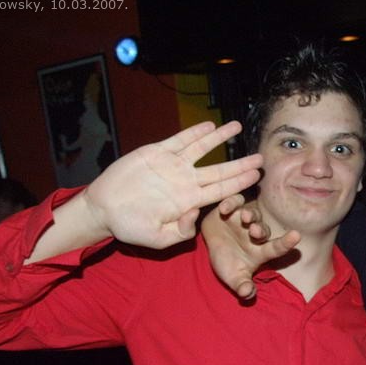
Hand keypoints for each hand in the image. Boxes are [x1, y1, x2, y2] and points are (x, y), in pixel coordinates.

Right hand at [83, 120, 262, 249]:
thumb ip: (180, 231)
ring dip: (221, 138)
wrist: (104, 209)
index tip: (257, 176)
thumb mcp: (158, 239)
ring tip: (237, 127)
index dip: (240, 183)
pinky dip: (194, 133)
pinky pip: (180, 141)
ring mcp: (172, 166)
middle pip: (220, 171)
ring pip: (202, 149)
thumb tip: (196, 214)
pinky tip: (209, 126)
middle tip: (261, 158)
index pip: (221, 191)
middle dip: (241, 164)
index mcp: (189, 201)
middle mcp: (185, 182)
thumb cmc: (131, 227)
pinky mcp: (157, 153)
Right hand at [202, 195, 300, 298]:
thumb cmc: (226, 261)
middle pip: (264, 230)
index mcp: (261, 251)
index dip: (286, 242)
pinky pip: (235, 201)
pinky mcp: (232, 208)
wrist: (209, 244)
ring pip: (253, 214)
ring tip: (245, 218)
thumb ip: (241, 285)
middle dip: (260, 230)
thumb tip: (247, 294)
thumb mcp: (233, 277)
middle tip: (254, 231)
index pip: (277, 248)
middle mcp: (256, 233)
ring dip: (251, 215)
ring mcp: (245, 219)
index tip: (296, 235)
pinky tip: (224, 209)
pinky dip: (230, 203)